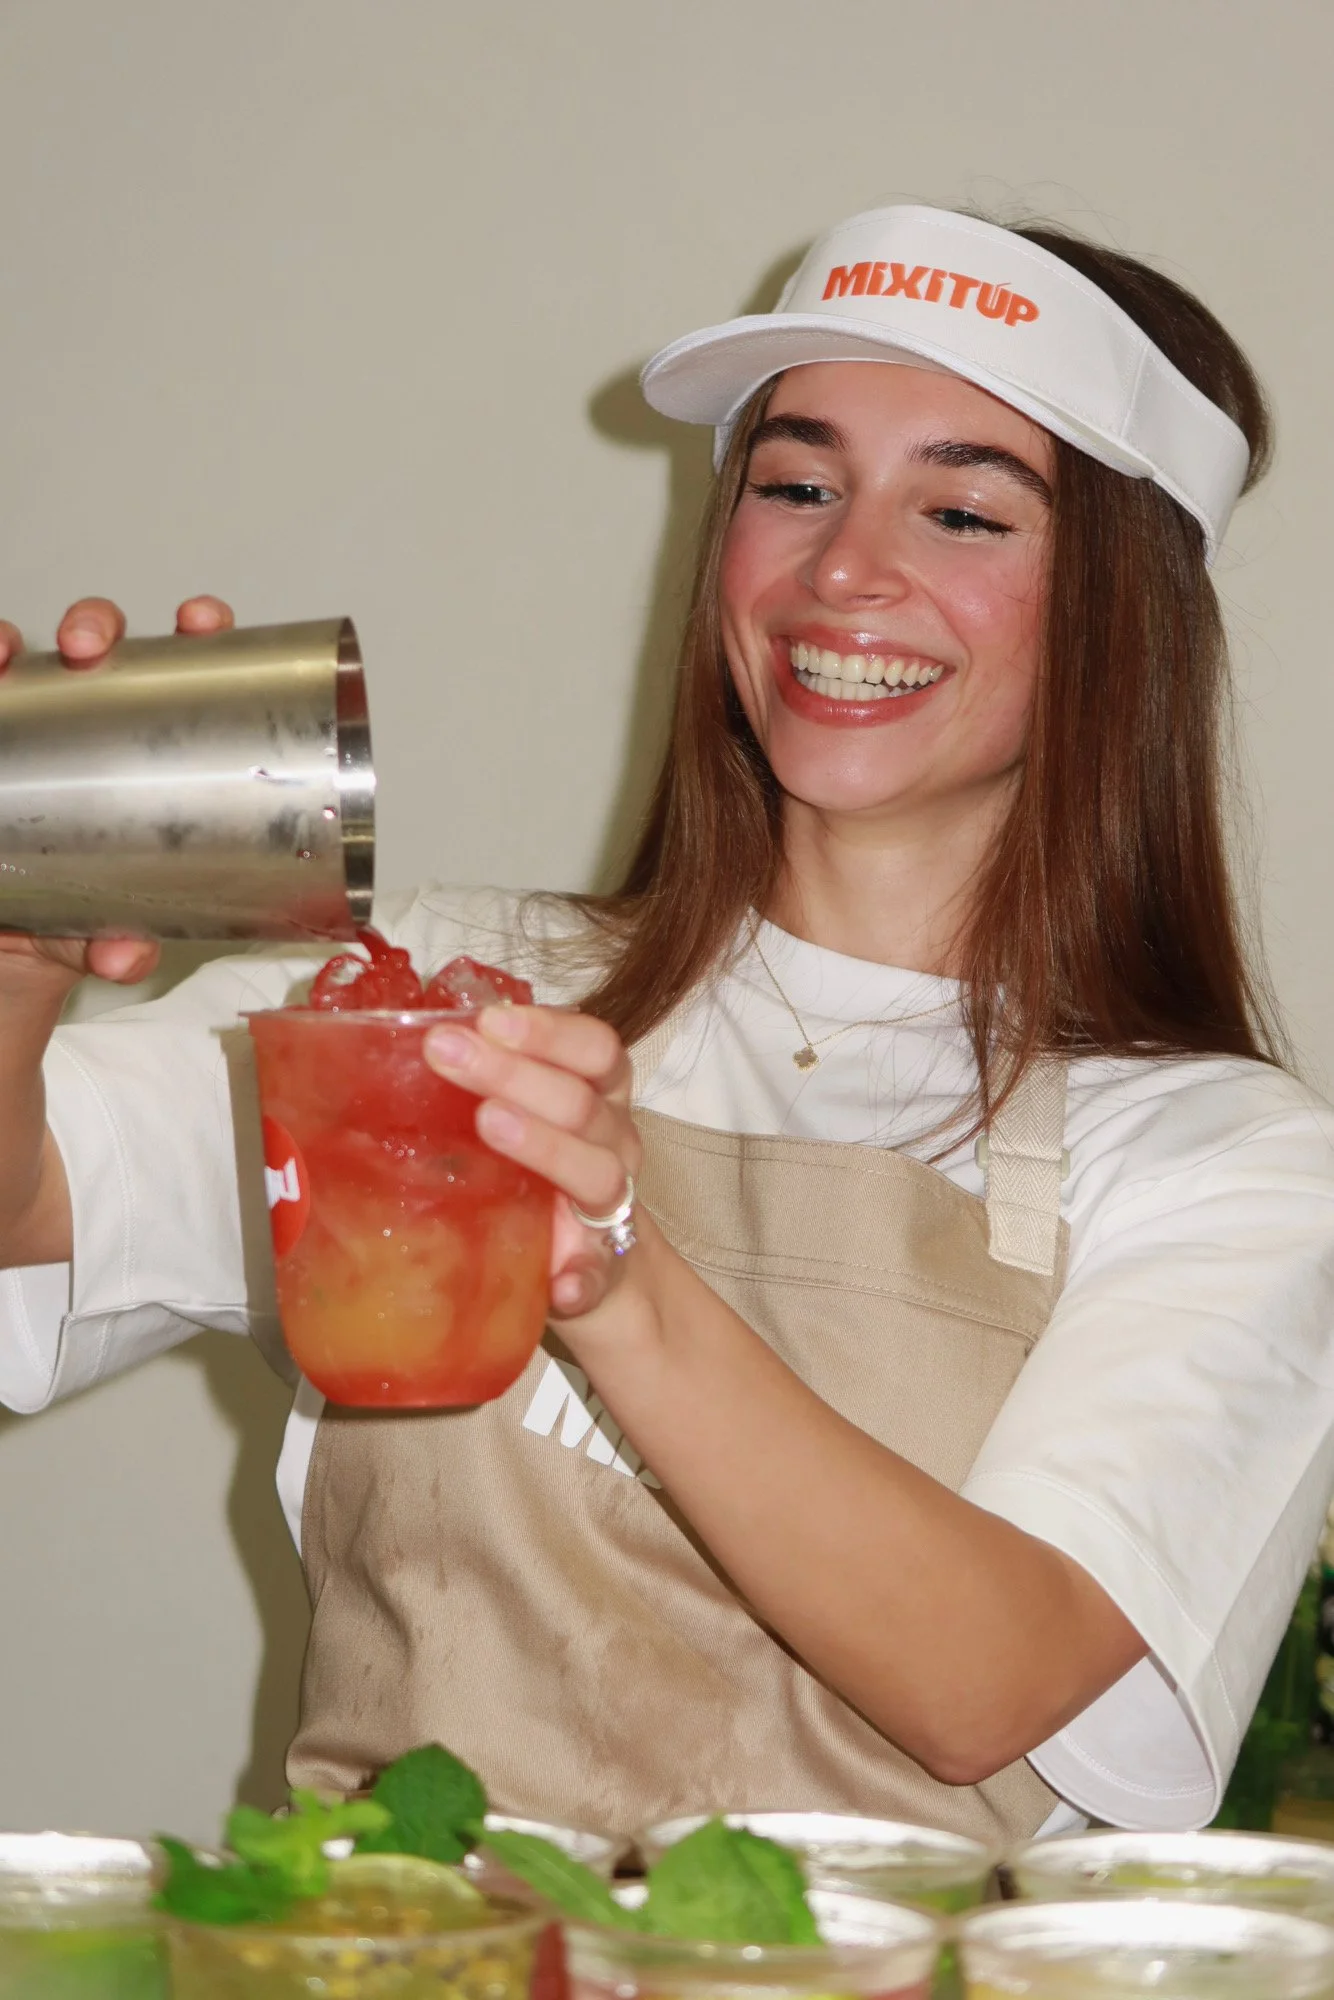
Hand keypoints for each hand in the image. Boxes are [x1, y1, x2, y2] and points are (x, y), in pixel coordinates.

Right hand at [0, 593, 235, 987]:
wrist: (7, 936)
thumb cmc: (78, 907)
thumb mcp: (97, 930)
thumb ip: (111, 942)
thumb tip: (124, 956)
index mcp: (148, 740)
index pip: (183, 667)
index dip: (198, 628)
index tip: (200, 622)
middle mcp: (82, 714)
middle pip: (96, 640)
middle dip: (94, 623)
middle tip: (86, 648)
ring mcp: (22, 721)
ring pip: (14, 649)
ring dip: (4, 638)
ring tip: (0, 654)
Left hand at [423, 1005, 644, 1320]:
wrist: (589, 1258)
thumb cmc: (535, 1169)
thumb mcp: (518, 1113)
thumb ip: (475, 1084)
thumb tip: (385, 1049)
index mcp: (598, 1094)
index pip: (594, 1047)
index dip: (547, 1030)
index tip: (490, 1020)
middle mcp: (613, 1140)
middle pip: (580, 1101)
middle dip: (514, 1073)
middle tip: (448, 1055)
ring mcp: (612, 1205)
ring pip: (596, 1172)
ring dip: (545, 1146)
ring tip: (491, 1126)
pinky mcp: (601, 1267)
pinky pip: (599, 1272)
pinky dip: (584, 1275)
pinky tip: (563, 1282)